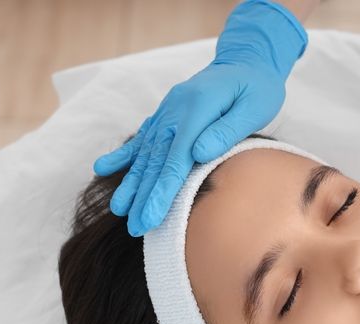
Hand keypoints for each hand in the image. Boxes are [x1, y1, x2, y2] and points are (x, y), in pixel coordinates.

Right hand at [92, 1, 307, 236]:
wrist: (246, 61)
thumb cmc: (257, 88)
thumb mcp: (253, 106)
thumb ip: (226, 129)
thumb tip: (199, 152)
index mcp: (195, 111)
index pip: (176, 160)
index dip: (162, 191)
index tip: (152, 217)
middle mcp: (174, 112)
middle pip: (156, 161)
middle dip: (144, 196)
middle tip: (135, 227)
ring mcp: (167, 113)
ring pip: (146, 152)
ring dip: (131, 182)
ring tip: (118, 209)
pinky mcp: (166, 115)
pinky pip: (143, 137)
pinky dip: (124, 154)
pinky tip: (103, 168)